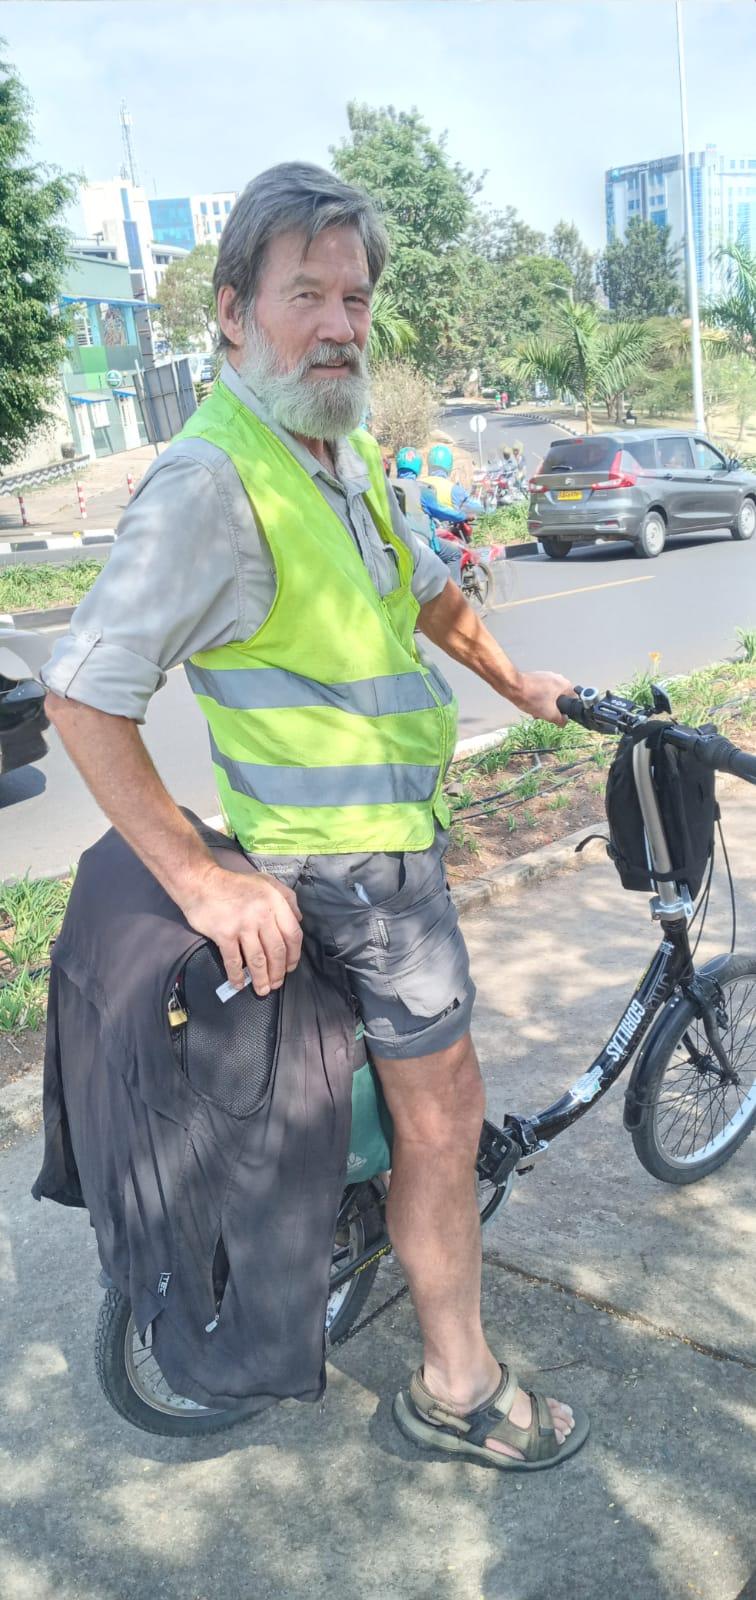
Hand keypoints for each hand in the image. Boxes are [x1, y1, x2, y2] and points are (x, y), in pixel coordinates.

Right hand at [180, 865, 302, 994]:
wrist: (201, 882)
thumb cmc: (235, 884)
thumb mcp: (266, 882)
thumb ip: (287, 898)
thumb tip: (299, 919)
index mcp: (275, 902)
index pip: (293, 934)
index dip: (294, 955)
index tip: (290, 967)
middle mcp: (262, 914)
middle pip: (276, 951)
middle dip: (278, 972)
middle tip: (277, 984)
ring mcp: (242, 925)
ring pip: (258, 959)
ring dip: (261, 978)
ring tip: (262, 990)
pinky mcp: (224, 934)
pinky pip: (234, 960)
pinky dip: (237, 976)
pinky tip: (239, 984)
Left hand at [514, 670, 574, 725]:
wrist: (514, 687)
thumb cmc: (532, 698)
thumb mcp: (550, 714)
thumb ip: (560, 720)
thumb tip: (564, 722)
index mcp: (565, 684)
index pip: (573, 700)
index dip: (567, 711)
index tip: (559, 717)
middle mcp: (558, 678)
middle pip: (560, 699)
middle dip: (553, 709)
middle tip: (545, 715)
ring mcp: (547, 676)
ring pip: (550, 696)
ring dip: (544, 705)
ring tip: (535, 711)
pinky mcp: (537, 677)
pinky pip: (542, 691)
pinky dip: (538, 698)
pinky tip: (530, 704)